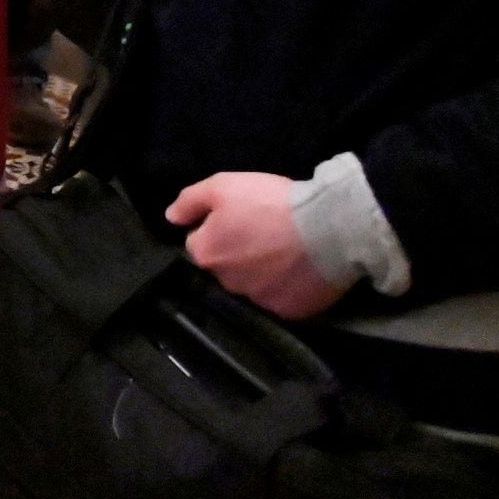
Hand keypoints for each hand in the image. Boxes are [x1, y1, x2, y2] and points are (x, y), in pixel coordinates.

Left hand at [166, 173, 344, 318]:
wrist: (328, 228)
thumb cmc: (270, 203)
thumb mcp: (222, 186)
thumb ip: (190, 202)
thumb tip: (171, 218)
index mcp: (206, 254)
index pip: (198, 243)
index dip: (215, 228)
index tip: (237, 218)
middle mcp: (226, 283)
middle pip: (225, 266)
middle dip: (236, 252)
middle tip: (262, 232)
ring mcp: (259, 300)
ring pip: (252, 284)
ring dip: (261, 271)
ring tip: (284, 250)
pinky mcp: (289, 312)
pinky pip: (280, 299)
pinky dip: (286, 287)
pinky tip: (299, 269)